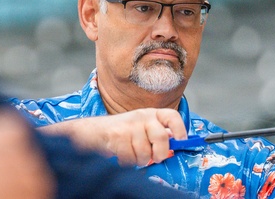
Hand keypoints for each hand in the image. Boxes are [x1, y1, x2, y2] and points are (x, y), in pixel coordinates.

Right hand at [39, 108, 186, 166]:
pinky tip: (121, 154)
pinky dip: (127, 161)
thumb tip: (176, 145)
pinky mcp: (117, 136)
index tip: (181, 141)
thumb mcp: (141, 127)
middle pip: (161, 138)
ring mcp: (129, 126)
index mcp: (150, 114)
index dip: (180, 129)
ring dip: (139, 159)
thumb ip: (157, 133)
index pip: (171, 116)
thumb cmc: (121, 132)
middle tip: (155, 158)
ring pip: (145, 152)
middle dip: (160, 153)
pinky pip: (130, 157)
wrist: (94, 131)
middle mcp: (141, 117)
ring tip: (132, 154)